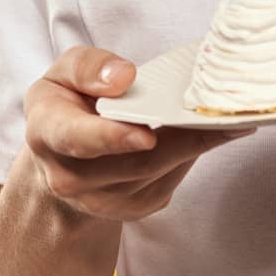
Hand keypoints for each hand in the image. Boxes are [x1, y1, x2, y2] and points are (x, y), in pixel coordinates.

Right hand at [22, 46, 254, 221]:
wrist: (65, 153)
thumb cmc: (68, 102)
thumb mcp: (66, 71)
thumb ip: (89, 67)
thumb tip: (124, 78)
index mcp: (48, 134)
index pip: (77, 139)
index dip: (111, 138)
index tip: (146, 134)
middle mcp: (69, 177)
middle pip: (132, 163)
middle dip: (179, 139)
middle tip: (218, 117)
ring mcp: (101, 201)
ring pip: (157, 173)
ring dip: (194, 146)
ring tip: (227, 120)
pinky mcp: (132, 209)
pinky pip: (169, 182)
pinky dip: (191, 156)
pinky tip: (209, 133)